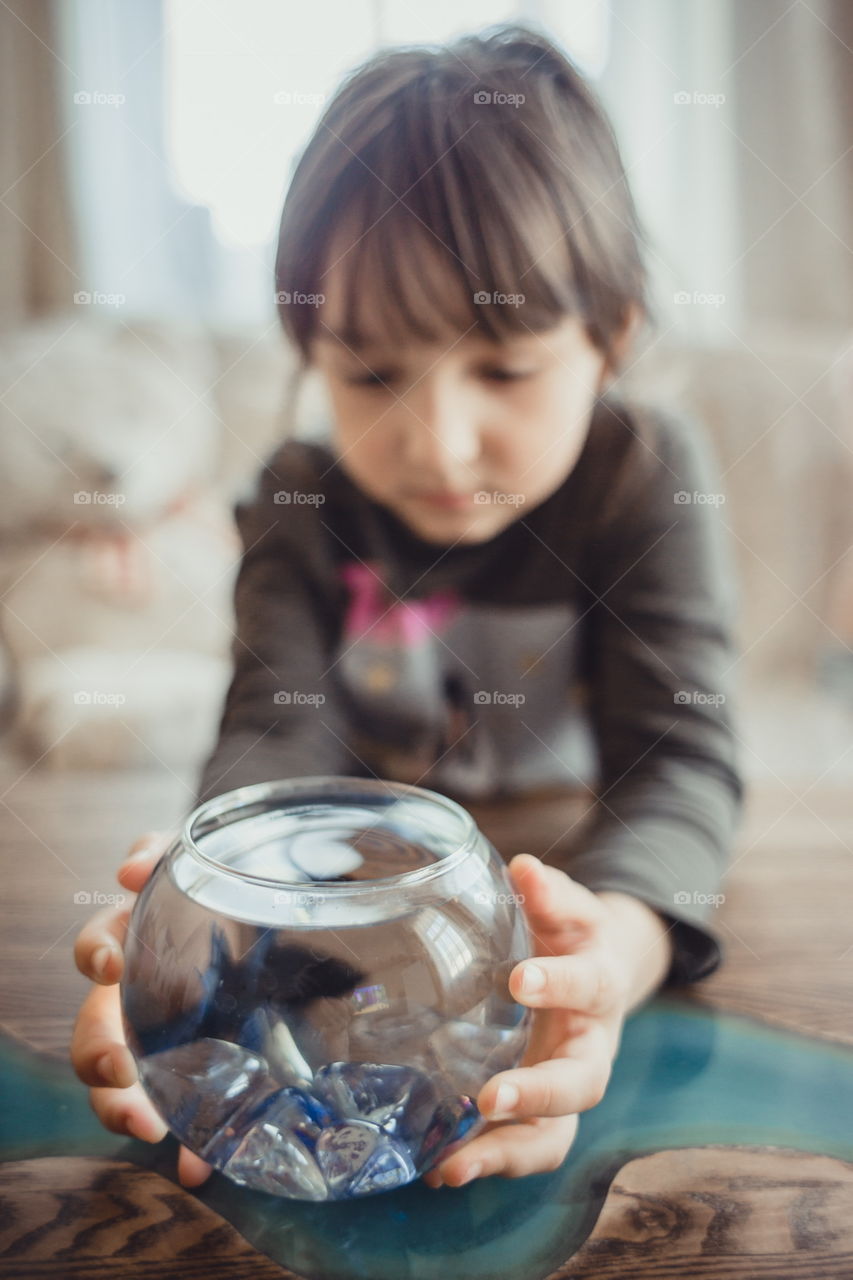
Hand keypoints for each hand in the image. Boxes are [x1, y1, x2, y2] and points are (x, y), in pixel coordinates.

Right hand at [70, 831, 212, 1187]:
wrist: (279, 909)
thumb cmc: (225, 882)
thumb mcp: (196, 857)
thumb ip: (158, 853)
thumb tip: (128, 869)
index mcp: (139, 939)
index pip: (98, 948)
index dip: (97, 956)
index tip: (112, 966)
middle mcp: (139, 993)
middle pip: (94, 1029)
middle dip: (97, 1056)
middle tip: (118, 1073)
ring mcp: (163, 1036)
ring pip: (119, 1082)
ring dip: (121, 1109)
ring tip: (150, 1129)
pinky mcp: (199, 1071)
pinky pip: (182, 1117)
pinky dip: (187, 1148)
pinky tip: (197, 1168)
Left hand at [423, 853, 630, 1188]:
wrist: (595, 973)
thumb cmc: (567, 936)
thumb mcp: (565, 908)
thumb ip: (548, 891)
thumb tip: (523, 866)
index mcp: (599, 985)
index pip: (588, 985)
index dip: (558, 983)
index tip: (519, 980)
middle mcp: (592, 1046)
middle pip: (582, 1083)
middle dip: (537, 1093)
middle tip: (488, 1096)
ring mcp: (567, 1088)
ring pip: (555, 1136)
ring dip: (507, 1152)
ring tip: (452, 1166)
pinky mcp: (544, 1117)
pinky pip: (525, 1149)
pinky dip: (488, 1162)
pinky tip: (438, 1170)